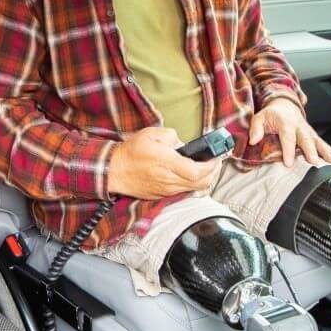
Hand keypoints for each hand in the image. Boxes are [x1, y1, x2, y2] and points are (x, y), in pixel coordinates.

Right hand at [107, 127, 221, 199]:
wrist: (114, 172)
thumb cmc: (131, 152)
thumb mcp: (150, 134)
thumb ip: (171, 136)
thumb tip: (182, 144)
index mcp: (167, 162)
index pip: (198, 170)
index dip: (212, 166)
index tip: (216, 157)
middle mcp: (169, 179)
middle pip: (202, 183)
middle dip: (213, 173)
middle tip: (215, 162)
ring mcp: (167, 190)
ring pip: (195, 189)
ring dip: (204, 179)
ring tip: (205, 168)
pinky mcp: (163, 196)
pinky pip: (184, 192)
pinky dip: (192, 185)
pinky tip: (191, 175)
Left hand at [248, 98, 330, 166]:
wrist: (284, 104)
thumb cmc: (271, 114)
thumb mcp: (259, 117)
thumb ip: (256, 128)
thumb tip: (253, 140)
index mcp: (285, 122)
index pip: (287, 137)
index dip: (289, 150)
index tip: (289, 163)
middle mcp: (298, 126)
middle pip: (306, 138)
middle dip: (310, 150)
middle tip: (313, 161)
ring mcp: (307, 130)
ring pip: (317, 140)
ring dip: (324, 150)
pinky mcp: (312, 134)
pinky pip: (321, 142)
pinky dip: (328, 150)